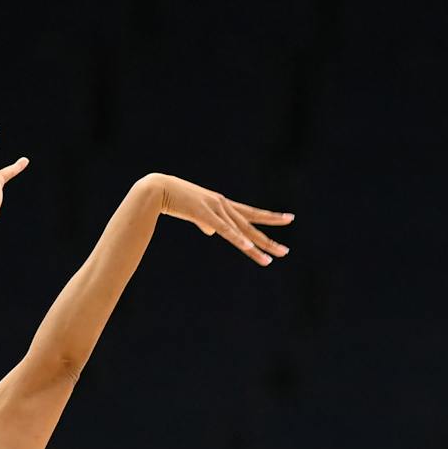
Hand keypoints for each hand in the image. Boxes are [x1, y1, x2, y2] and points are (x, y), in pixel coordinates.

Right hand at [147, 173, 292, 265]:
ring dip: (256, 247)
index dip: (270, 217)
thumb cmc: (176, 200)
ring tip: (271, 259)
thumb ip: (205, 222)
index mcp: (223, 206)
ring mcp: (217, 210)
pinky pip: (225, 230)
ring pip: (241, 232)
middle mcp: (225, 206)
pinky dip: (237, 238)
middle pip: (251, 226)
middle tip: (286, 252)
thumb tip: (210, 232)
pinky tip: (248, 246)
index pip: (252, 213)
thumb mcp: (195, 213)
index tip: (288, 218)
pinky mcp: (206, 215)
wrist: (159, 190)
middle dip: (269, 240)